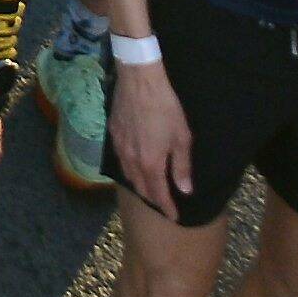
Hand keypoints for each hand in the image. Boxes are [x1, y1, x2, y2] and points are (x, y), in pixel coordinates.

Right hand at [107, 53, 193, 211]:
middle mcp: (131, 161)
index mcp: (150, 164)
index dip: (167, 207)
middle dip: (153, 198)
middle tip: (163, 203)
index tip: (174, 217)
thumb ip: (181, 166)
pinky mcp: (113, 133)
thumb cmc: (165, 107)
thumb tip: (184, 190)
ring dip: (139, 184)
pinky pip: (121, 159)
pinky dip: (129, 168)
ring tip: (148, 187)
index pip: (158, 194)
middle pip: (141, 187)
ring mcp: (119, 147)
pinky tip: (133, 164)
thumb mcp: (181, 137)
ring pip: (128, 175)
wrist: (139, 79)